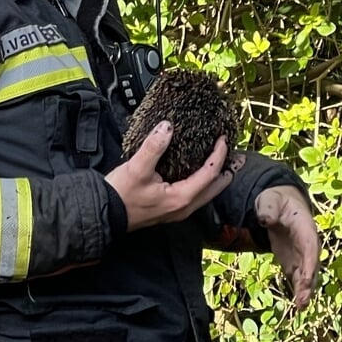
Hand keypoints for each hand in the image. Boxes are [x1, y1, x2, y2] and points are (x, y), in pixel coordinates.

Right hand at [106, 123, 232, 230]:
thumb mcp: (137, 168)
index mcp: (181, 198)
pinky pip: (195, 195)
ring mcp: (177, 210)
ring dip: (217, 179)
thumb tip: (168, 127)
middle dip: (227, 171)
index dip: (219, 155)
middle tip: (237, 157)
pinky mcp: (169, 209)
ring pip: (207, 194)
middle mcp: (183, 207)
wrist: (105, 214)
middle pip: (215, 188)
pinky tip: (199, 174)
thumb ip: (154, 147)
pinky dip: (204, 183)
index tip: (223, 139)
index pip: (210, 174)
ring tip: (224, 165)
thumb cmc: (120, 196)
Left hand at [256, 185, 319, 308]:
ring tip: (301, 307)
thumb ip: (268, 209)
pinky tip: (298, 306)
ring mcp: (302, 255)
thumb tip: (265, 219)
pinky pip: (298, 278)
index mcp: (305, 228)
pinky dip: (298, 291)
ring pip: (307, 275)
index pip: (310, 247)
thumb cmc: (276, 201)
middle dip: (308, 282)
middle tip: (303, 299)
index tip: (306, 278)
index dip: (309, 263)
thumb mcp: (270, 200)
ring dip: (304, 291)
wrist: (282, 206)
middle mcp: (308, 244)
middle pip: (311, 265)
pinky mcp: (294, 262)